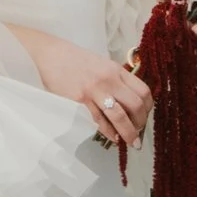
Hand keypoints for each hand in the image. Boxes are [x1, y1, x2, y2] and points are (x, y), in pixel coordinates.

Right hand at [21, 28, 152, 151]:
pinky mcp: (80, 99)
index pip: (143, 91)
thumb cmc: (73, 61)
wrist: (48, 54)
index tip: (144, 117)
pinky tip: (112, 137)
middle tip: (138, 133)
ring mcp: (95, 89)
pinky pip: (99, 120)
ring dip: (128, 132)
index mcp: (116, 70)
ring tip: (131, 142)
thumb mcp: (100, 65)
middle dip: (140, 123)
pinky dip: (109, 132)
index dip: (148, 108)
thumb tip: (127, 101)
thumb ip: (114, 80)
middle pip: (136, 105)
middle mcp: (109, 79)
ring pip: (120, 116)